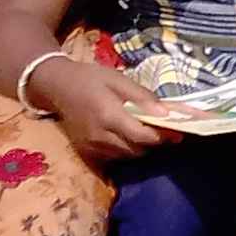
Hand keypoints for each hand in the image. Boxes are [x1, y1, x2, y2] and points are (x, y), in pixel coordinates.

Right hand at [39, 57, 181, 165]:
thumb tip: (167, 113)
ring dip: (140, 147)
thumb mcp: (119, 79)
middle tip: (164, 130)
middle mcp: (99, 136)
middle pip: (136, 150)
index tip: (177, 131)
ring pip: (126, 156)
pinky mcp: (86, 151)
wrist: (58, 87)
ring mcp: (91, 146)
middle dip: (153, 142)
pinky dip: (126, 149)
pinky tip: (128, 135)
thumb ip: (142, 97)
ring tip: (146, 131)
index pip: (141, 136)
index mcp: (108, 116)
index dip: (162, 136)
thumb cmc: (91, 79)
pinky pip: (114, 157)